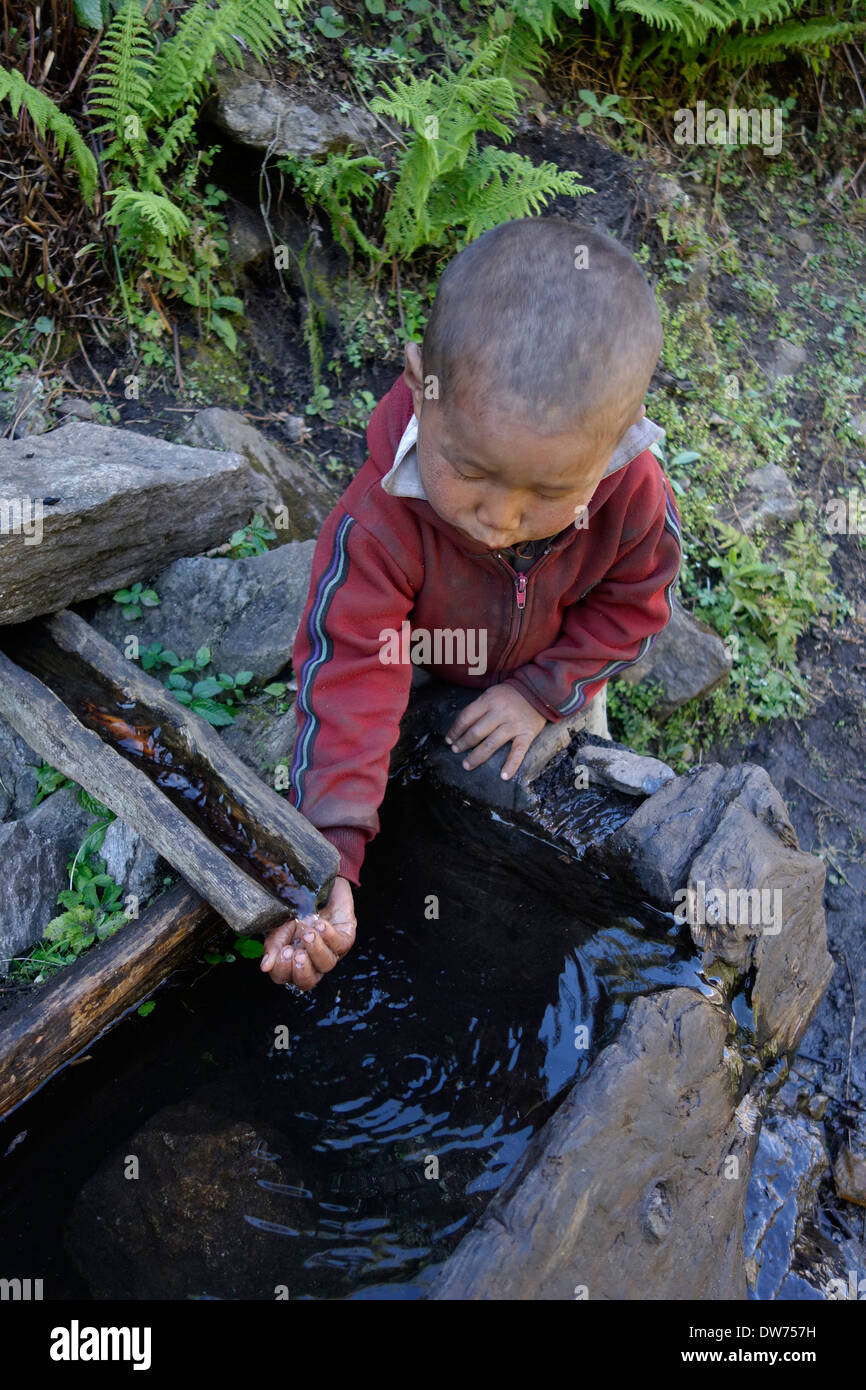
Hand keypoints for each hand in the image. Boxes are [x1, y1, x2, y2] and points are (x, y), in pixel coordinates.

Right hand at [260, 875, 355, 991]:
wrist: (315, 882)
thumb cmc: (296, 907)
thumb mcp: (280, 924)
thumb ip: (273, 945)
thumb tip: (265, 967)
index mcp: (292, 959)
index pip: (285, 978)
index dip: (283, 970)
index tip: (283, 951)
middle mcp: (312, 960)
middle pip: (308, 981)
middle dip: (302, 970)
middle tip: (297, 952)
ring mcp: (331, 951)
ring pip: (326, 965)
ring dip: (316, 950)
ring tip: (308, 932)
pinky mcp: (346, 938)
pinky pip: (339, 945)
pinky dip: (328, 935)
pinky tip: (320, 924)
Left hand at [445, 685, 545, 779]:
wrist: (539, 690)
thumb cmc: (510, 695)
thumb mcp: (492, 694)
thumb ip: (479, 708)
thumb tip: (461, 727)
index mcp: (489, 701)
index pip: (466, 717)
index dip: (455, 730)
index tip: (449, 739)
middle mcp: (500, 713)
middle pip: (477, 732)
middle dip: (463, 743)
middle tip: (456, 751)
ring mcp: (514, 725)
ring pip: (492, 744)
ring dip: (477, 756)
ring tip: (467, 765)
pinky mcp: (527, 734)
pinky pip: (518, 752)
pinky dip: (511, 765)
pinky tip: (504, 776)